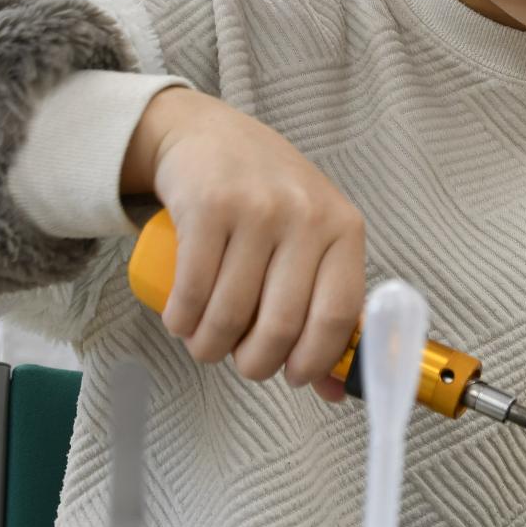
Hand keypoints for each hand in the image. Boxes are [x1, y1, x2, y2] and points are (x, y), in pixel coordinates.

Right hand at [121, 87, 365, 389]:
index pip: (338, 315)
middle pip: (280, 325)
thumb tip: (334, 390)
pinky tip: (181, 322)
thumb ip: (325, 307)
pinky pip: (192, 290)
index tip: (293, 376)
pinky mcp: (206, 206)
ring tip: (206, 343)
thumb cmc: (269, 200)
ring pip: (230, 315)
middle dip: (255, 364)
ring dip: (210, 347)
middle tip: (242, 362)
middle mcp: (305, 215)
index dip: (313, 360)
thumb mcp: (312, 240)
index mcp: (344, 228)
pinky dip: (181, 322)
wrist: (209, 136)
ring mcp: (255, 208)